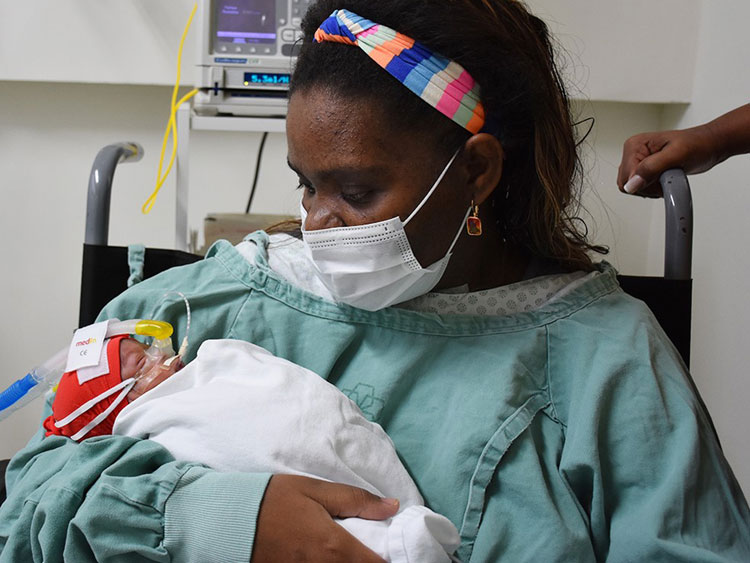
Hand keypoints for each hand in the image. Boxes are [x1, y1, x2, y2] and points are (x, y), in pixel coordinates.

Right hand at [252, 474, 399, 561]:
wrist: (228, 520)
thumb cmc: (273, 500)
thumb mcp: (315, 490)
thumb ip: (356, 500)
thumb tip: (393, 507)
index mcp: (334, 547)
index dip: (390, 561)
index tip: (394, 551)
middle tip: (372, 551)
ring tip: (353, 554)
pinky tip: (329, 558)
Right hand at [617, 125, 719, 196]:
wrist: (709, 145)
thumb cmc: (698, 144)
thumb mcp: (676, 155)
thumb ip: (651, 168)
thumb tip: (632, 184)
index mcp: (635, 145)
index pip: (626, 177)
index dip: (644, 183)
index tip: (663, 179)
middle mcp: (633, 152)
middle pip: (626, 184)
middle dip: (647, 187)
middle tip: (666, 179)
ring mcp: (638, 162)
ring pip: (632, 188)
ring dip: (651, 189)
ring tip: (668, 178)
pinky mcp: (645, 169)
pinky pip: (640, 188)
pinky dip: (653, 190)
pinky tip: (665, 181)